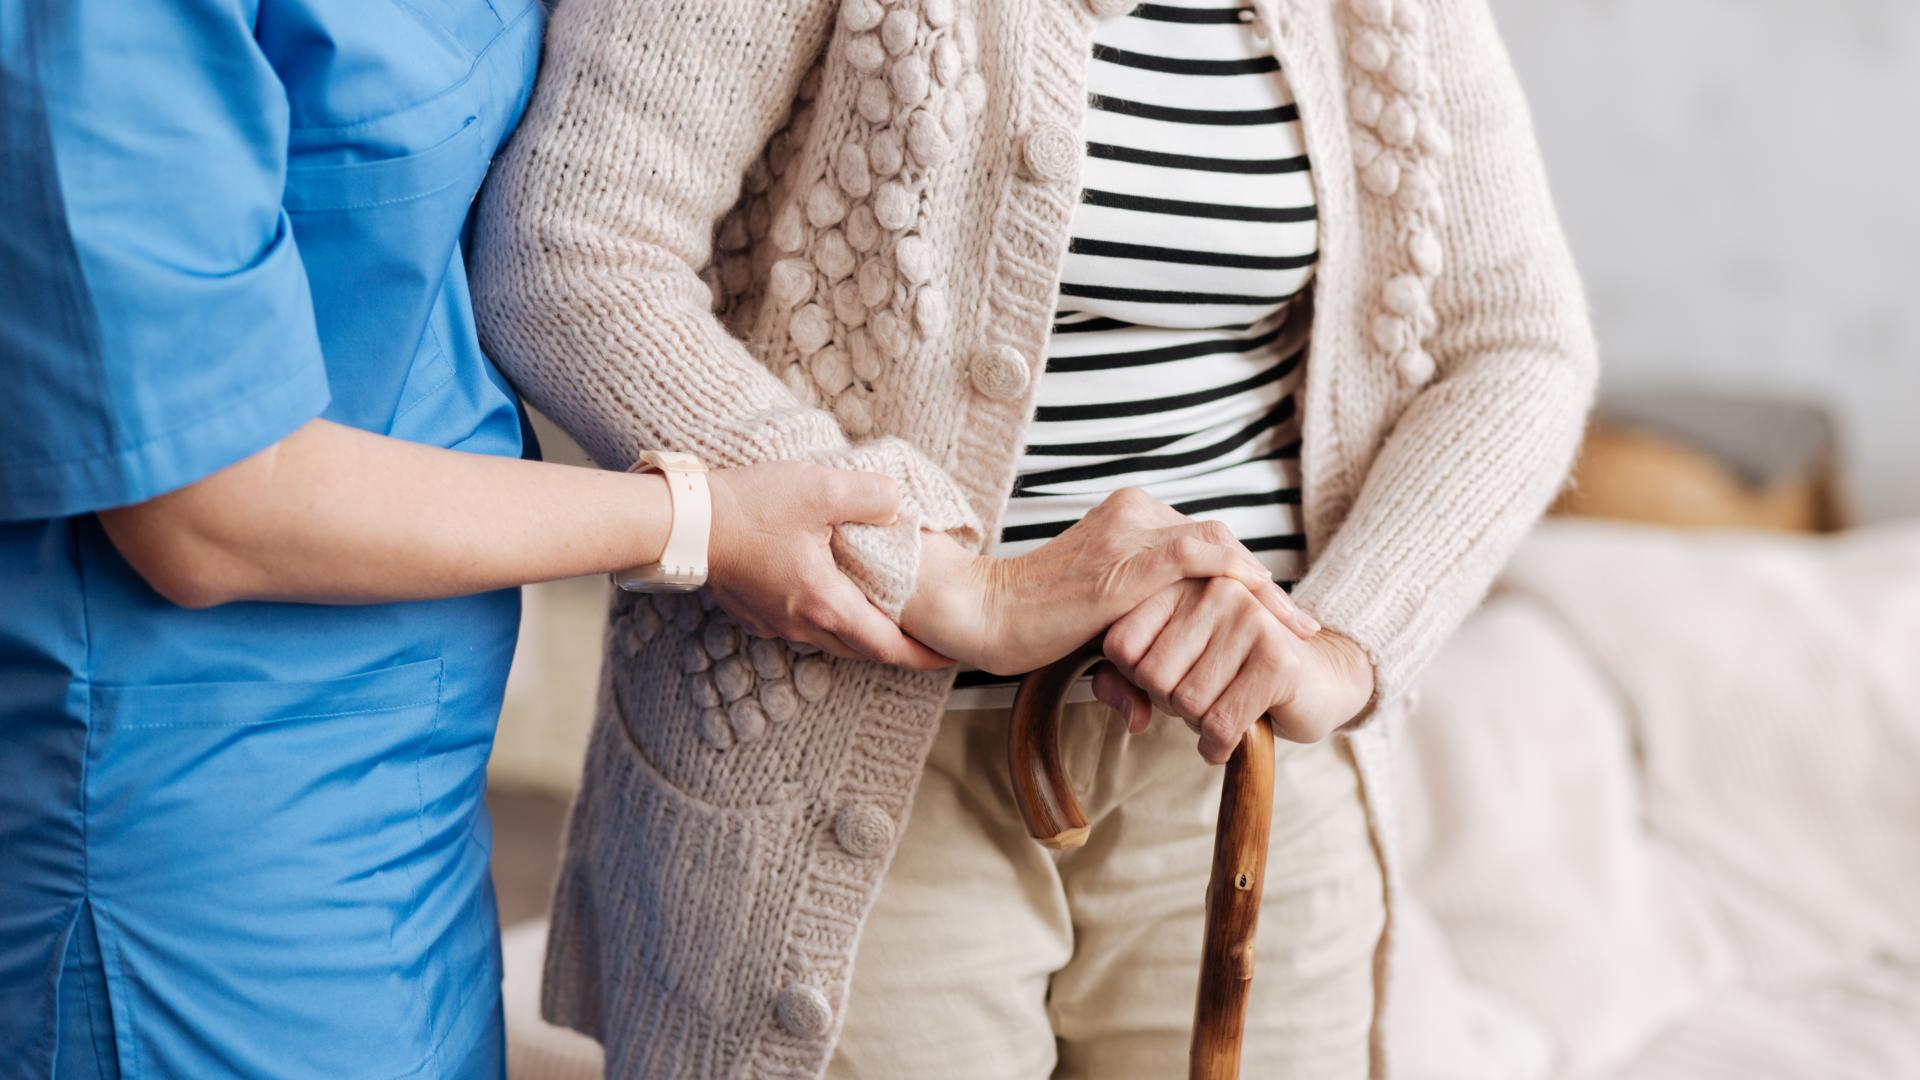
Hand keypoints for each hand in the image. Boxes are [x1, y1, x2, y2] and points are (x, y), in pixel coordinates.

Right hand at [704, 461, 949, 668]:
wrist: (682, 522)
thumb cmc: (748, 508)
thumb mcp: (819, 489)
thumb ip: (870, 496)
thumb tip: (898, 503)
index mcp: (825, 604)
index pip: (887, 647)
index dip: (923, 656)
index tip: (951, 657)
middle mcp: (801, 624)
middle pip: (861, 649)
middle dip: (897, 648)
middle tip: (926, 638)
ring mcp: (774, 622)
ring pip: (831, 639)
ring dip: (862, 633)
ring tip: (886, 615)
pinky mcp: (755, 612)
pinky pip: (803, 626)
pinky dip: (830, 618)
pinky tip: (834, 592)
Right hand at [901, 487, 1317, 675]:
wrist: (981, 614)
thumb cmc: (1028, 627)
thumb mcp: (1095, 629)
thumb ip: (1130, 647)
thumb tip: (1146, 710)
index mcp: (1129, 517)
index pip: (1205, 546)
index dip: (1246, 583)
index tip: (1277, 621)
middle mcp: (1135, 514)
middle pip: (1221, 545)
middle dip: (1265, 590)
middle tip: (1301, 629)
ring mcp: (1131, 532)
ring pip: (1220, 548)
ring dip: (1264, 591)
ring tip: (1298, 629)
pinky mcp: (1126, 560)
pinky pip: (1200, 557)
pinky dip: (1240, 580)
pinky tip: (1267, 608)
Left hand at [1092, 577, 1374, 762]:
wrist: (1318, 680)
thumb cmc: (1231, 673)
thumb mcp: (1169, 670)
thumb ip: (1123, 683)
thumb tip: (1131, 716)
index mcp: (1181, 582)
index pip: (1120, 645)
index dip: (1134, 679)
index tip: (1168, 677)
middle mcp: (1214, 590)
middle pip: (1151, 675)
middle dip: (1169, 704)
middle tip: (1200, 699)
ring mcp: (1249, 619)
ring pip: (1186, 702)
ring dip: (1197, 725)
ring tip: (1219, 709)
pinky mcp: (1277, 659)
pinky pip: (1222, 724)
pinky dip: (1217, 746)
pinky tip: (1226, 741)